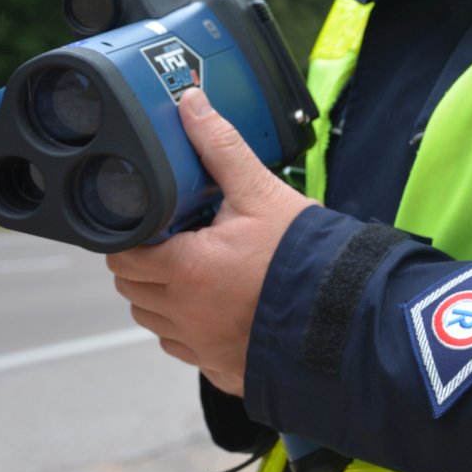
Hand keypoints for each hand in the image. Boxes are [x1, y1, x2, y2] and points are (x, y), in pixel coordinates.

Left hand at [107, 88, 316, 395]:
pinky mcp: (223, 368)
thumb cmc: (305, 255)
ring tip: (200, 273)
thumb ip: (221, 147)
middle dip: (147, 264)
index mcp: (184, 270)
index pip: (123, 256)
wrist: (348, 316)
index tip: (156, 224)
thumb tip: (191, 104)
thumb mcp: (262, 192)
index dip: (133, 237)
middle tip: (179, 241)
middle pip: (133, 289)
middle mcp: (184, 314)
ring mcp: (202, 347)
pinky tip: (220, 306)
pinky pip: (186, 347)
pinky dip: (192, 327)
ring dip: (165, 297)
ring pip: (155, 320)